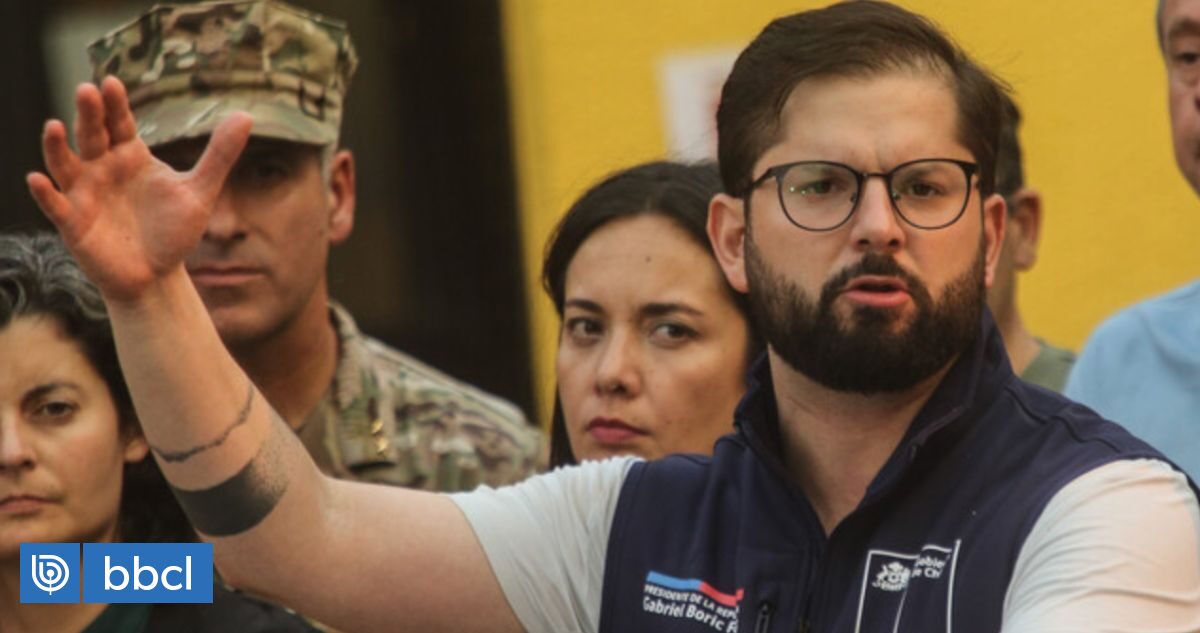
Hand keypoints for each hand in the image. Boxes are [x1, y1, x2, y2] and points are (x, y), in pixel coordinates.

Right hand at [27, 76, 251, 302]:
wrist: (157, 276)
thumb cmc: (173, 231)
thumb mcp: (200, 192)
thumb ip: (220, 154)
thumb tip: (247, 116)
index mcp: (130, 155)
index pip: (120, 122)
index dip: (115, 104)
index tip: (112, 84)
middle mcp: (102, 167)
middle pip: (91, 134)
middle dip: (88, 114)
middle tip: (87, 91)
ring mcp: (84, 193)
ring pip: (65, 163)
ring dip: (56, 146)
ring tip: (54, 126)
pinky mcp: (73, 222)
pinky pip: (54, 204)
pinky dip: (44, 193)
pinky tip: (37, 179)